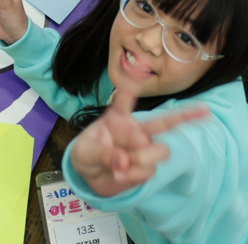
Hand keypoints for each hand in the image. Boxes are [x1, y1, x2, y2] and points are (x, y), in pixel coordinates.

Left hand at [68, 76, 209, 196]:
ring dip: (142, 162)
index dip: (133, 86)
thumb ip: (102, 154)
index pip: (125, 100)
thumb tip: (124, 161)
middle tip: (129, 155)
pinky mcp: (147, 165)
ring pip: (161, 151)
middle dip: (155, 140)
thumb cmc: (86, 154)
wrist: (91, 178)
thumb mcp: (84, 153)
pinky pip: (150, 171)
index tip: (139, 70)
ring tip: (120, 168)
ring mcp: (144, 147)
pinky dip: (134, 177)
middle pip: (162, 123)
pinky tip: (120, 175)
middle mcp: (135, 129)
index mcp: (116, 117)